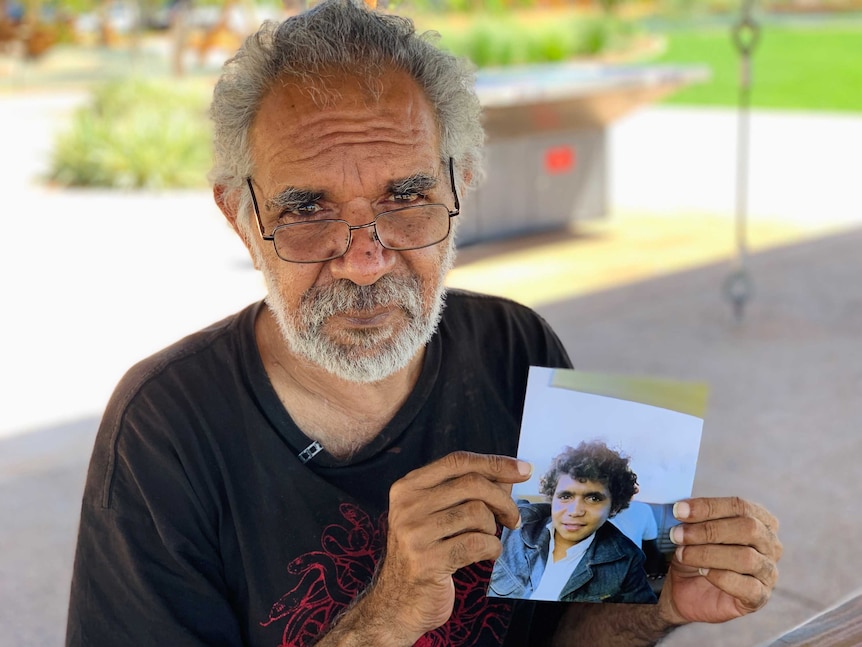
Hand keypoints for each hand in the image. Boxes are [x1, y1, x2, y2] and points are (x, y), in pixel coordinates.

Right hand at [366, 452, 531, 643]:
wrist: (397, 603)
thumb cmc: (425, 554)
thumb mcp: (437, 515)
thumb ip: (467, 491)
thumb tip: (509, 474)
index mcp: (408, 487)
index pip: (457, 461)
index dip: (494, 463)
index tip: (523, 469)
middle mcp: (407, 506)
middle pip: (472, 484)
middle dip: (503, 500)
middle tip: (513, 518)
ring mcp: (415, 533)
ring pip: (477, 513)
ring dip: (493, 529)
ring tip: (488, 539)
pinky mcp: (428, 561)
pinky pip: (478, 543)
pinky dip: (492, 548)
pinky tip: (488, 554)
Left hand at [658, 497, 781, 625]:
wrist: (686, 589)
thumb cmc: (694, 552)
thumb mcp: (690, 530)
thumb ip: (691, 516)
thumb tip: (680, 508)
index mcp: (758, 518)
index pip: (739, 506)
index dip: (708, 507)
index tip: (678, 511)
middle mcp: (770, 543)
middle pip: (748, 528)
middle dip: (708, 530)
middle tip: (677, 535)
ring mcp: (768, 571)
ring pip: (746, 557)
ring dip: (708, 554)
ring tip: (682, 554)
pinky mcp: (760, 596)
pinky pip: (747, 586)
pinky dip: (720, 577)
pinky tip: (702, 572)